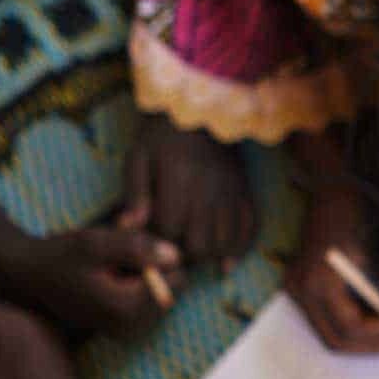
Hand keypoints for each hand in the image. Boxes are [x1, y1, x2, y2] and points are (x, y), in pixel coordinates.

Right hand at [0, 227, 183, 336]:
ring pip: (163, 292)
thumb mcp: (96, 242)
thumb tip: (176, 256)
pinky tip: (113, 277)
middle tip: (117, 258)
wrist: (33, 275)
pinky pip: (151, 299)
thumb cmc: (63, 255)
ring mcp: (129, 332)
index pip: (176, 279)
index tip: (128, 250)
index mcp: (126, 309)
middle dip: (154, 268)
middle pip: (174, 288)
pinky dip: (139, 285)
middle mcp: (130, 328)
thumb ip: (138, 248)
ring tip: (112, 267)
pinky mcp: (126, 329)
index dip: (158, 257)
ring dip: (146, 275)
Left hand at [123, 114, 255, 268]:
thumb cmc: (162, 139)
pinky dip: (239, 249)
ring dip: (207, 255)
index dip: (156, 241)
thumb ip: (133, 194)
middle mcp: (209, 191)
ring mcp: (231, 193)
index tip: (150, 238)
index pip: (168, 230)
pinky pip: (249, 229)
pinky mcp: (245, 193)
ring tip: (192, 252)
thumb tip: (128, 227)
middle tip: (170, 250)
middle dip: (182, 254)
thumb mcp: (138, 159)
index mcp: (179, 181)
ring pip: (223, 243)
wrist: (200, 115)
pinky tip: (225, 262)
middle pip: (198, 245)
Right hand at [281, 171, 378, 353]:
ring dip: (363, 339)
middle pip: (336, 340)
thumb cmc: (359, 209)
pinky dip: (352, 325)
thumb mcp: (376, 251)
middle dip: (372, 345)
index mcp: (318, 280)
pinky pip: (326, 318)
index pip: (349, 327)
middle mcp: (300, 289)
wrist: (333, 182)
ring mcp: (297, 288)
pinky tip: (377, 319)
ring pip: (329, 334)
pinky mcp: (301, 284)